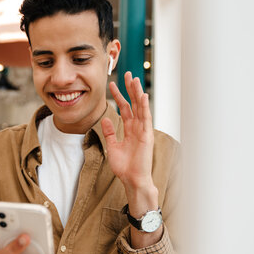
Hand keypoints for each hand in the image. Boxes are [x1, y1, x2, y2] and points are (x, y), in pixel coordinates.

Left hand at [101, 72, 157, 213]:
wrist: (132, 179)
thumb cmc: (124, 167)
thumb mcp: (112, 147)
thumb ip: (110, 132)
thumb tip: (105, 119)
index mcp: (129, 129)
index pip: (124, 108)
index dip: (118, 96)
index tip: (111, 84)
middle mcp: (137, 127)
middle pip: (133, 104)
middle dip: (130, 89)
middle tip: (127, 74)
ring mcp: (143, 130)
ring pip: (140, 107)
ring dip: (137, 93)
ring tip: (134, 80)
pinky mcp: (147, 136)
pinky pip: (146, 119)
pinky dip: (144, 107)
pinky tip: (142, 96)